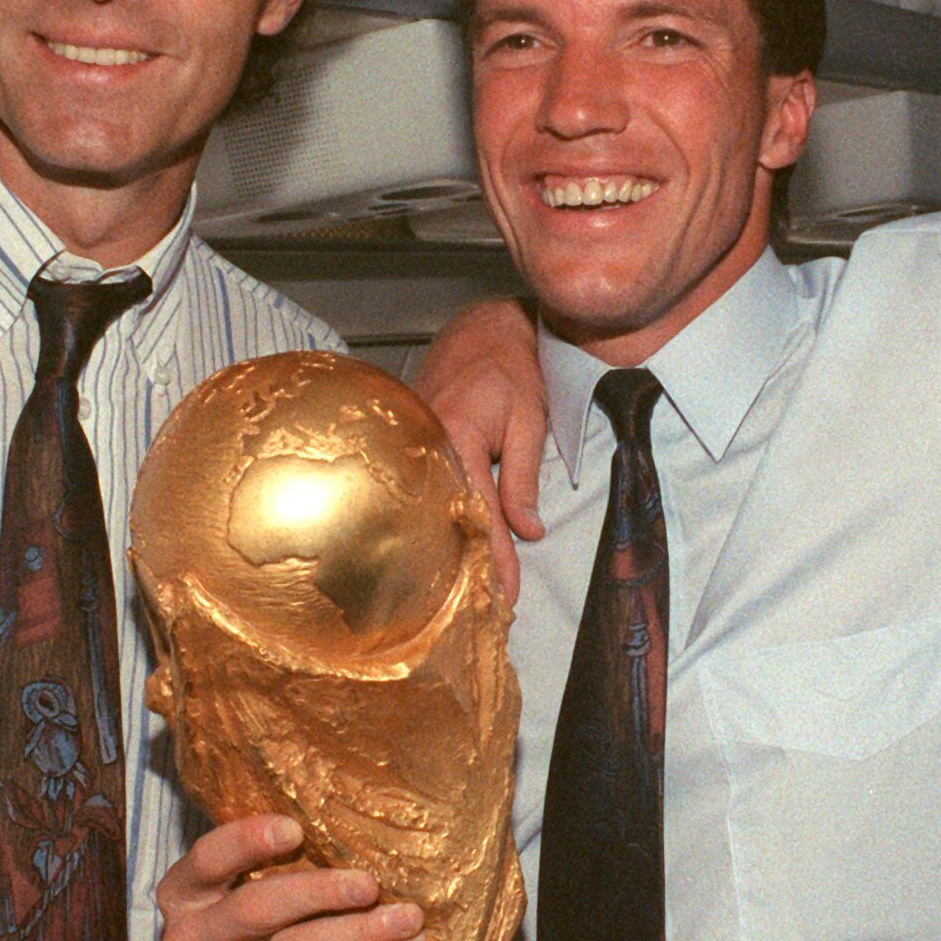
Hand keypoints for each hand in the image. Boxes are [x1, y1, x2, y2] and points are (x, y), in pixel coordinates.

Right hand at [156, 814, 422, 940]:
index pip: (208, 860)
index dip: (248, 841)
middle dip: (321, 892)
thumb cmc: (273, 919)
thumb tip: (343, 804)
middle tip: (370, 883)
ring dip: (360, 932)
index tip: (295, 829)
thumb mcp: (259, 880)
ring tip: (407, 917)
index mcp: (183, 895)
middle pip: (256, 908)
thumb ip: (280, 852)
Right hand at [414, 300, 547, 602]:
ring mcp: (412, 446)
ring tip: (462, 593)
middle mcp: (425, 445)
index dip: (493, 557)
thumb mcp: (530, 419)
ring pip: (430, 509)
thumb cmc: (510, 368)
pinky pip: (425, 492)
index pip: (478, 512)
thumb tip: (529, 531)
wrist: (481, 329)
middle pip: (445, 520)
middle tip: (483, 611)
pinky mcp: (410, 446)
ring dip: (447, 548)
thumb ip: (524, 477)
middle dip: (465, 566)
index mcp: (455, 436)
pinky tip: (446, 550)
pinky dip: (438, 521)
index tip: (505, 595)